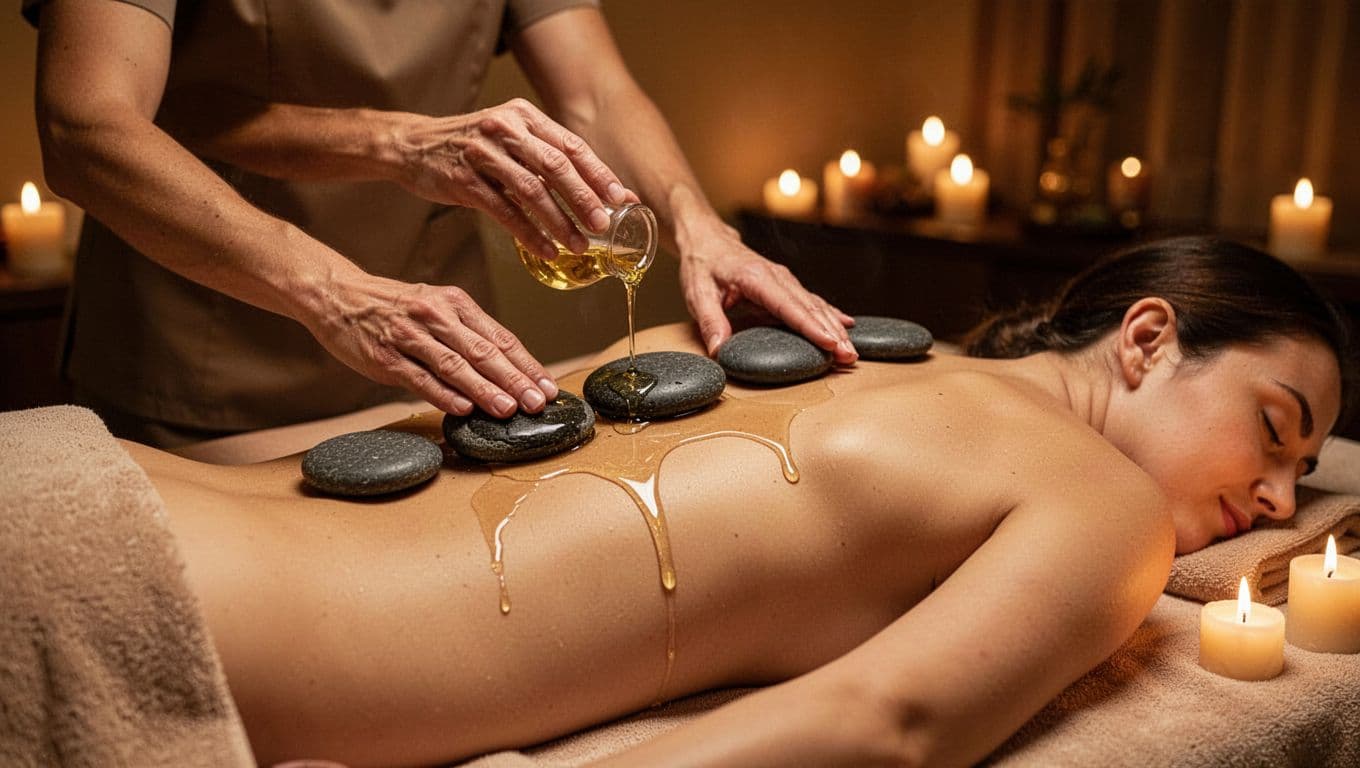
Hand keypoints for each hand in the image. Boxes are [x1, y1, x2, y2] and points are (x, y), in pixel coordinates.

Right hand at [303, 272, 556, 417]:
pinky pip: (418, 377)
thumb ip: (468, 334)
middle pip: (483, 351)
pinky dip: (442, 393)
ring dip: (484, 389)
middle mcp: (436, 316)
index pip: (501, 337)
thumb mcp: (437, 306)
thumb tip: (506, 371)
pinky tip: (462, 407)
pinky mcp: (385, 356)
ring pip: (454, 364)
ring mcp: (409, 336)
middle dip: (514, 379)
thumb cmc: (394, 306)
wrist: (338, 294)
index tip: (548, 387)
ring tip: (507, 409)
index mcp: (455, 303)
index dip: (527, 364)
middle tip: (537, 402)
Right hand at [392, 98, 637, 260]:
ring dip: (559, 221)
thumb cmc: (472, 146)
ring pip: (530, 191)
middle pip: (554, 165)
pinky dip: (528, 234)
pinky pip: (503, 211)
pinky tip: (546, 250)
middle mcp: (504, 128)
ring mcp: (482, 154)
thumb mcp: (510, 138)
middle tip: (603, 225)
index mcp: (523, 116)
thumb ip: (549, 159)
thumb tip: (602, 192)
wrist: (412, 145)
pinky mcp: (463, 180)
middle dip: (583, 198)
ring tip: (579, 245)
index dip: (598, 173)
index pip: (570, 145)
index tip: (620, 198)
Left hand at [679, 230, 856, 363]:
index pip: (789, 306)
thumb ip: (710, 322)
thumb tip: (718, 350)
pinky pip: (811, 301)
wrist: (706, 238)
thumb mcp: (697, 294)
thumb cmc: (702, 264)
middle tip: (848, 357)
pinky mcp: (784, 284)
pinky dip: (829, 314)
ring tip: (851, 351)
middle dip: (833, 333)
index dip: (811, 327)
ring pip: (815, 305)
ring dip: (835, 328)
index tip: (829, 343)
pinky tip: (846, 324)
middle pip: (810, 307)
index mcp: (756, 278)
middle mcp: (776, 276)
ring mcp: (783, 279)